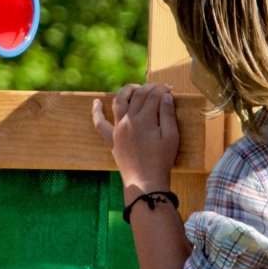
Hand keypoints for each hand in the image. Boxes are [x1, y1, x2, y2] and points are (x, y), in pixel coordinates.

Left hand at [92, 83, 179, 197]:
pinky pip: (99, 123)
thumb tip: (165, 95)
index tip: (171, 89)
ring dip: (126, 91)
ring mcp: (118, 128)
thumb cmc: (161, 161)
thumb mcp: (171, 137)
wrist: (145, 181)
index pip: (153, 95)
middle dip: (149, 87)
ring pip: (118, 101)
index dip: (163, 89)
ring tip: (136, 87)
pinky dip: (96, 111)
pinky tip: (96, 102)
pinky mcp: (111, 138)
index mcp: (145, 119)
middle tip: (158, 87)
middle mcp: (128, 120)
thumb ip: (168, 114)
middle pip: (138, 95)